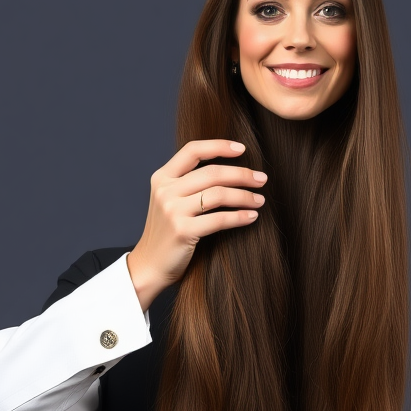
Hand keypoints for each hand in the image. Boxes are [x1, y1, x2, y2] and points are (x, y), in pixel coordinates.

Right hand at [126, 139, 266, 311]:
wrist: (149, 265)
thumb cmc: (167, 232)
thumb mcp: (169, 200)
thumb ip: (188, 183)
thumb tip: (228, 169)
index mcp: (162, 178)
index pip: (193, 150)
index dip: (219, 146)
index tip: (242, 149)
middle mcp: (165, 191)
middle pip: (212, 173)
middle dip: (242, 174)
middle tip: (262, 179)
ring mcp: (172, 211)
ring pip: (218, 194)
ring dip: (245, 196)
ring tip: (260, 200)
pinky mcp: (183, 231)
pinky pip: (219, 219)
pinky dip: (239, 217)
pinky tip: (251, 217)